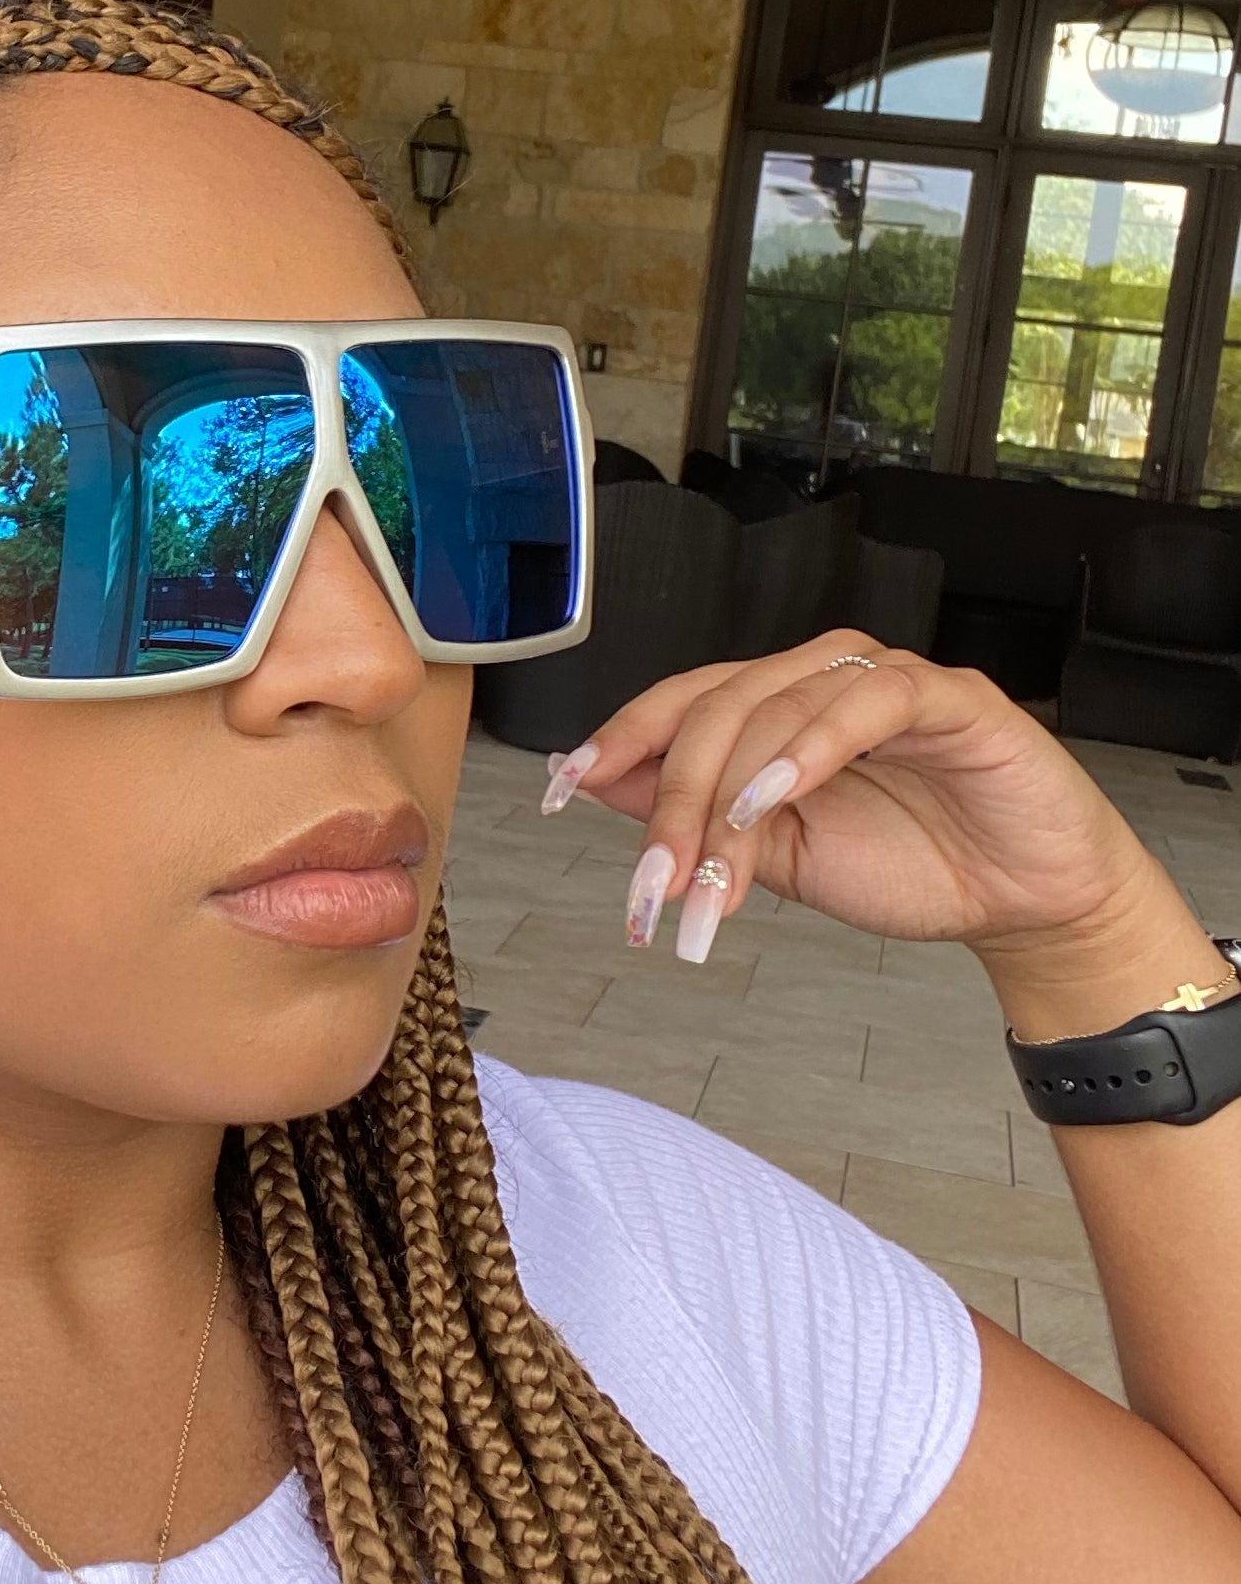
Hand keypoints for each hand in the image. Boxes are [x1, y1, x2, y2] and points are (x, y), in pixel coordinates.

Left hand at [545, 633, 1222, 1034]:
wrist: (1024, 903)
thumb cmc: (912, 865)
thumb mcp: (776, 853)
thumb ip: (697, 815)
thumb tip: (596, 782)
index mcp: (775, 709)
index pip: (679, 704)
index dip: (617, 739)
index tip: (560, 788)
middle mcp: (820, 679)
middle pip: (715, 710)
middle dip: (671, 803)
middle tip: (653, 886)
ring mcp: (882, 679)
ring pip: (776, 705)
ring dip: (726, 795)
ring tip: (708, 877)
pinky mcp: (948, 695)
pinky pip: (865, 700)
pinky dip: (808, 748)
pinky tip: (769, 799)